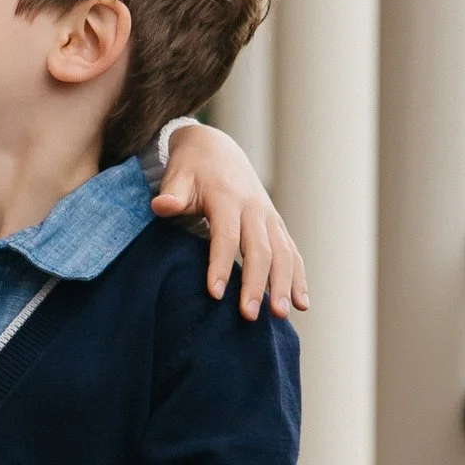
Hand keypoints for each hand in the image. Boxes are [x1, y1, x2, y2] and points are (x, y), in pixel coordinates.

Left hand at [152, 123, 306, 320]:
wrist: (217, 149)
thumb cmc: (192, 168)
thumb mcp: (178, 175)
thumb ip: (172, 194)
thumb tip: (162, 206)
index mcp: (227, 197)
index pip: (226, 235)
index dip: (221, 264)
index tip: (215, 294)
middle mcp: (254, 208)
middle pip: (261, 250)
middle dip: (257, 284)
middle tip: (249, 316)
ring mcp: (269, 217)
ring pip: (283, 253)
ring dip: (284, 285)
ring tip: (280, 316)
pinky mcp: (276, 225)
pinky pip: (292, 253)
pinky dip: (298, 277)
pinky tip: (302, 303)